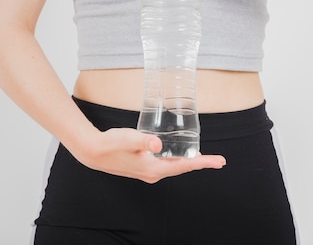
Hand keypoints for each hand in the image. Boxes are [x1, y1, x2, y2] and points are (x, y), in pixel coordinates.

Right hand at [77, 127, 225, 183]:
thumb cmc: (111, 144)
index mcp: (154, 169)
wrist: (94, 152)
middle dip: (201, 163)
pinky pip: (167, 164)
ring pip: (175, 166)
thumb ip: (144, 140)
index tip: (219, 161)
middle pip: (183, 168)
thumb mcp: (129, 138)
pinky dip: (177, 159)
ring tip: (204, 157)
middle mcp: (153, 173)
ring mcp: (148, 171)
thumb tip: (158, 144)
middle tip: (218, 160)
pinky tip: (179, 153)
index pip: (185, 166)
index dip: (203, 162)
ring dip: (189, 161)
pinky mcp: (144, 166)